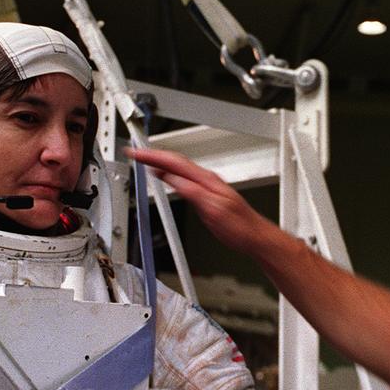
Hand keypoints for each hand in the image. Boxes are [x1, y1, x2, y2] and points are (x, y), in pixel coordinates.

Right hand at [125, 147, 273, 256]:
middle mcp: (206, 179)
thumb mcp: (212, 210)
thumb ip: (191, 192)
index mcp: (206, 180)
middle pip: (175, 161)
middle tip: (134, 153)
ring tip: (143, 160)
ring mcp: (207, 185)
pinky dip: (169, 173)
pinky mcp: (207, 194)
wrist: (255, 236)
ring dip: (159, 162)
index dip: (153, 156)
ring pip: (178, 167)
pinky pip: (183, 177)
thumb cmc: (239, 227)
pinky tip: (164, 176)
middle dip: (152, 155)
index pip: (174, 162)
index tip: (136, 153)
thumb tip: (171, 177)